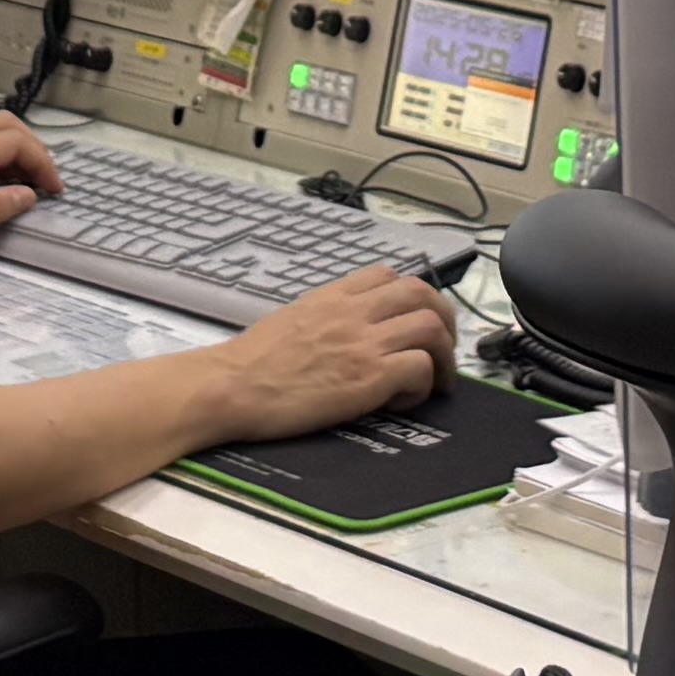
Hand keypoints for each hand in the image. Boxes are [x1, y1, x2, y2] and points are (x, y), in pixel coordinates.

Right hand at [194, 265, 457, 443]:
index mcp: (333, 296)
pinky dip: (424, 384)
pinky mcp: (368, 377)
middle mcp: (354, 312)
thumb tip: (347, 329)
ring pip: (431, 328)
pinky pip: (420, 368)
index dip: (413, 296)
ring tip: (437, 381)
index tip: (414, 319)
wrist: (231, 386)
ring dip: (444, 356)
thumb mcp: (292, 319)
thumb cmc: (251, 362)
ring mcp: (363, 342)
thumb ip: (325, 315)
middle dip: (444, 321)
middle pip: (423, 295)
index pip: (389, 275)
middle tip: (443, 349)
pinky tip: (402, 400)